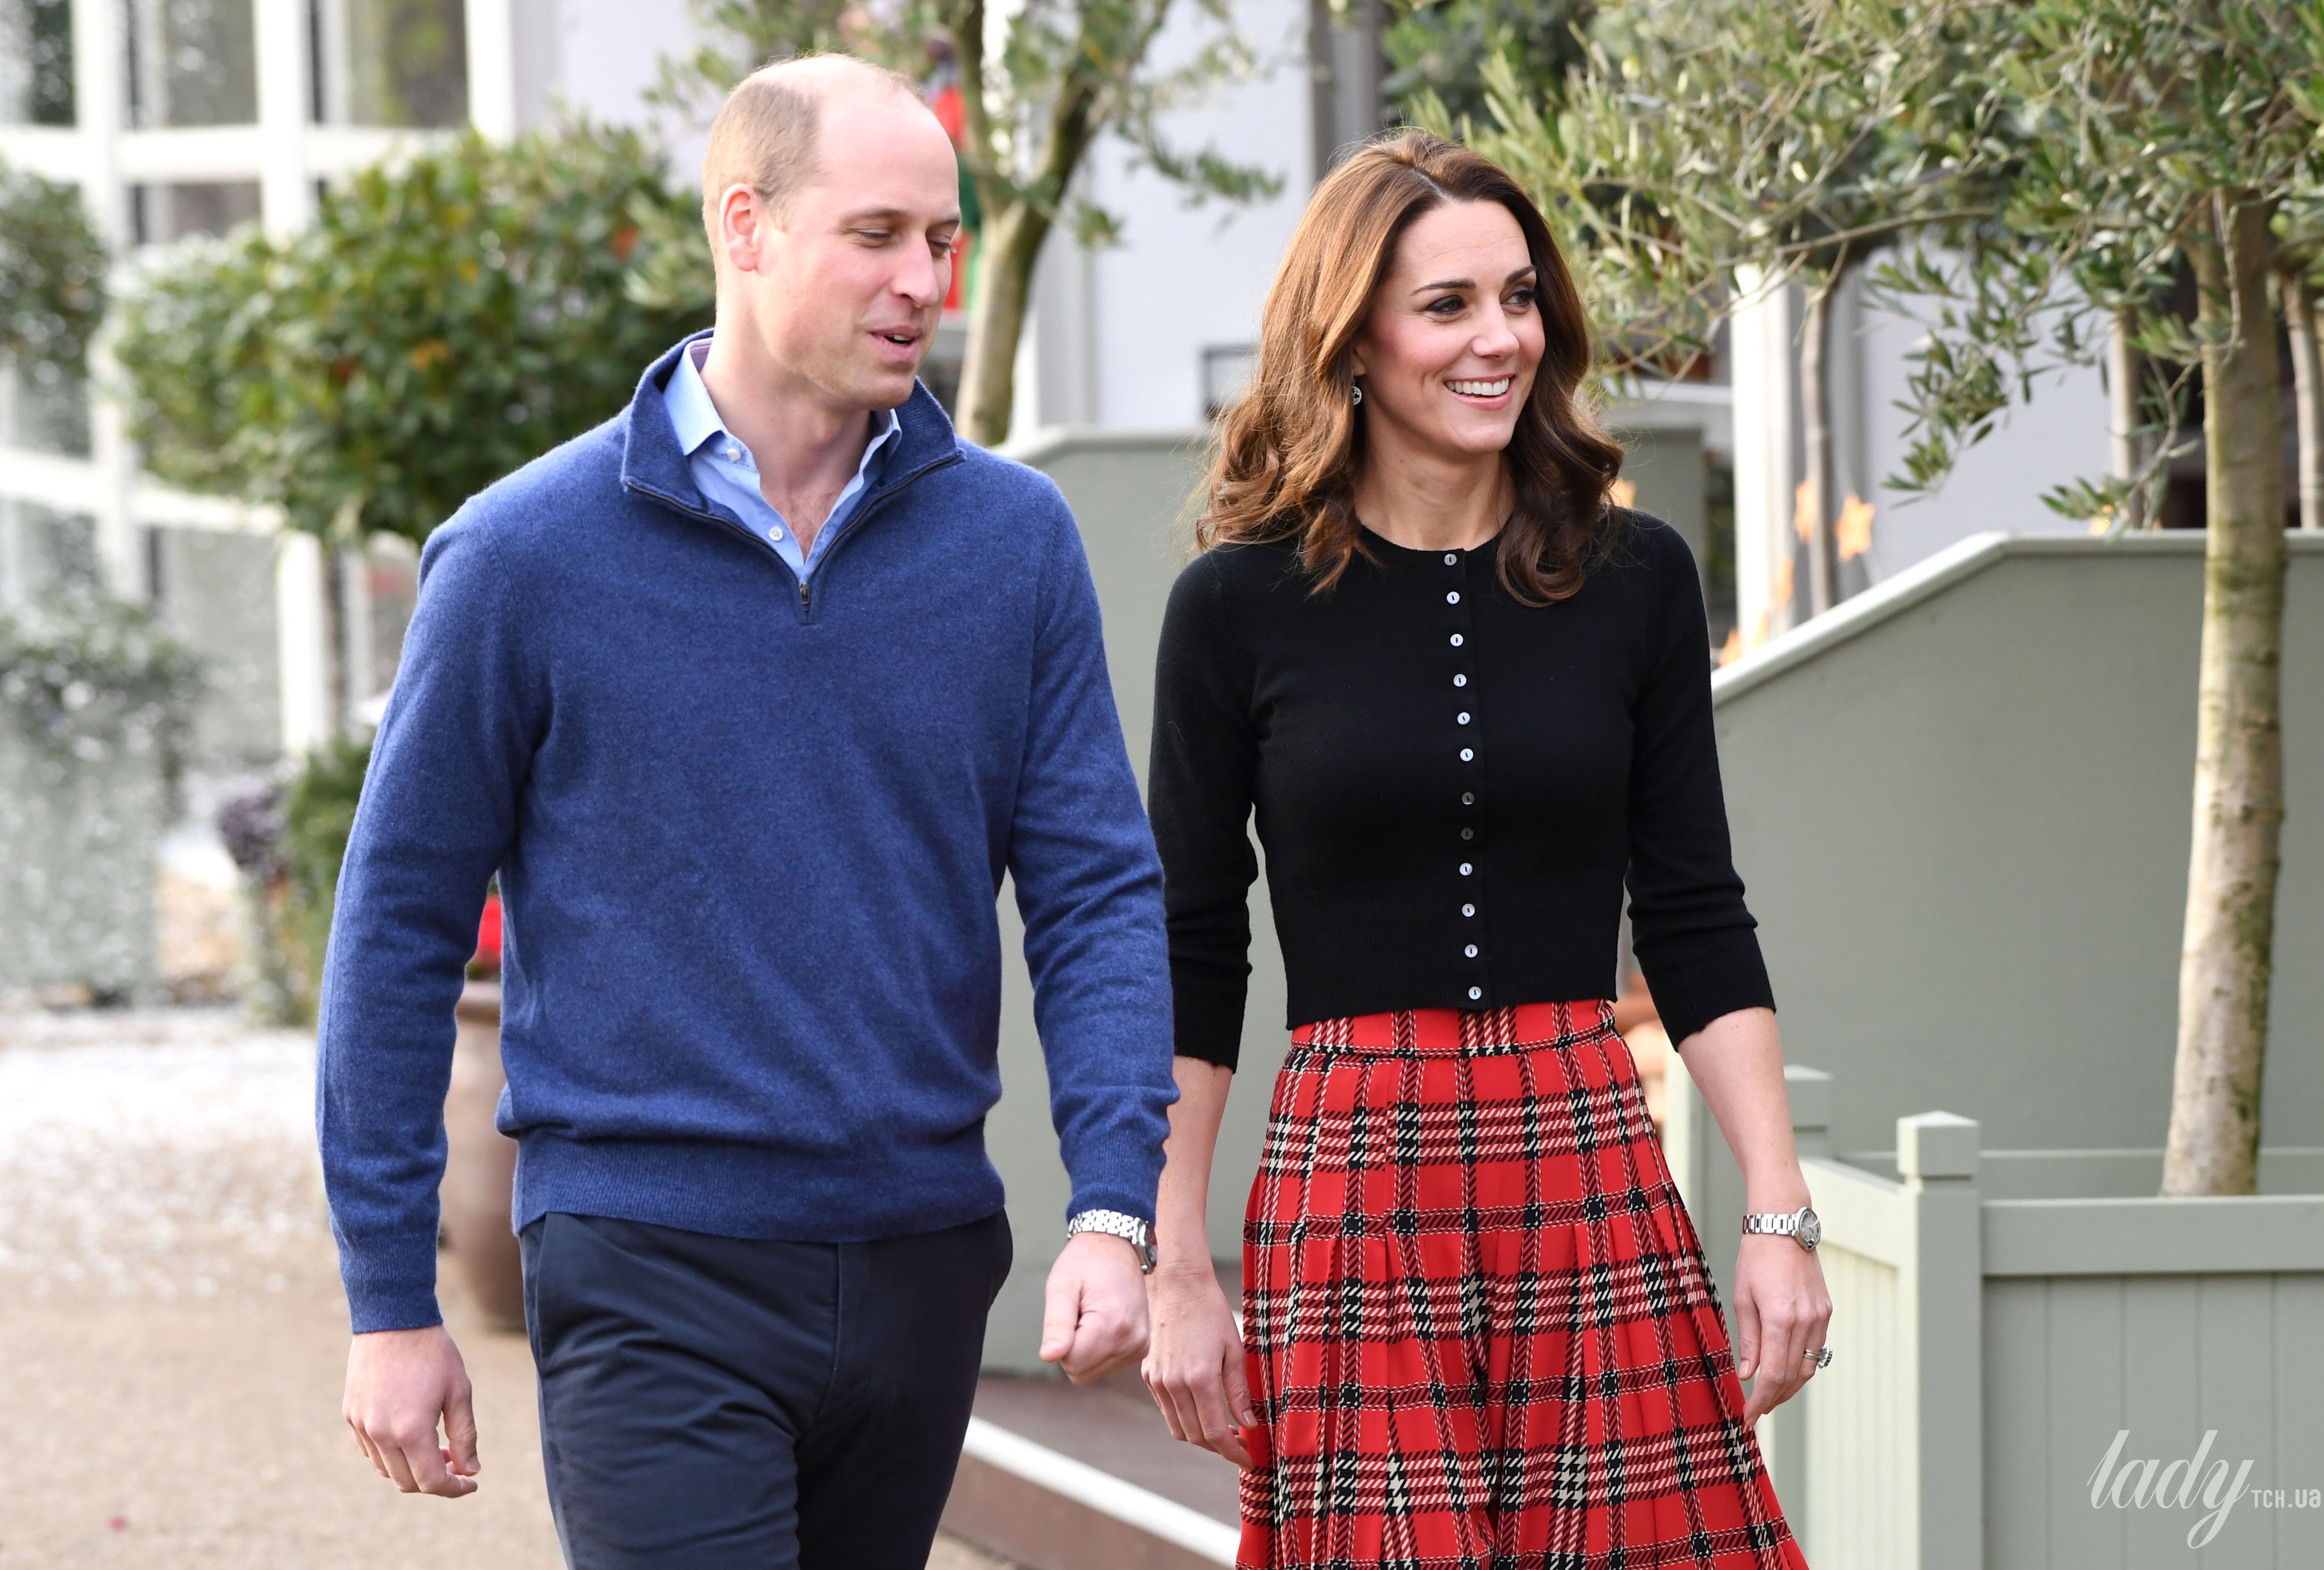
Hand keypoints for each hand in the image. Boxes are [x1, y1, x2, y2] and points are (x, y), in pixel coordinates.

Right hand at [343, 1325, 479, 1496]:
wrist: (393, 1319)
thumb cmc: (433, 1353)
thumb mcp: (460, 1392)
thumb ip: (465, 1435)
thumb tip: (471, 1471)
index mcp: (411, 1430)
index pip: (431, 1481)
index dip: (454, 1488)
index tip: (471, 1483)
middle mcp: (380, 1434)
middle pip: (407, 1482)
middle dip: (434, 1480)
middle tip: (455, 1462)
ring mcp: (361, 1425)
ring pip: (386, 1470)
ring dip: (412, 1468)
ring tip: (436, 1446)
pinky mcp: (350, 1415)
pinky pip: (370, 1451)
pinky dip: (391, 1454)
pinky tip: (410, 1435)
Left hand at [1040, 1231, 1150, 1382]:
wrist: (1116, 1246)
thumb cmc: (1085, 1262)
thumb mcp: (1061, 1285)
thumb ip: (1056, 1323)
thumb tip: (1049, 1357)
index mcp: (1113, 1325)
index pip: (1071, 1363)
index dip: (1061, 1341)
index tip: (1071, 1313)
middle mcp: (1133, 1340)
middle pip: (1081, 1372)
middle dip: (1073, 1347)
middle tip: (1080, 1313)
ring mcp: (1140, 1346)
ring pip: (1093, 1372)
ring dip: (1086, 1348)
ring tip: (1092, 1314)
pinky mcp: (1142, 1348)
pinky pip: (1107, 1366)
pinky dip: (1099, 1349)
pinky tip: (1103, 1322)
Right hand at [1142, 1262, 1255, 1468]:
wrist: (1178, 1285)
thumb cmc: (1211, 1313)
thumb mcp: (1235, 1351)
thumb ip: (1239, 1392)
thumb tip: (1249, 1425)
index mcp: (1200, 1379)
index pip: (1214, 1434)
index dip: (1233, 1453)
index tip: (1248, 1459)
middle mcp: (1174, 1384)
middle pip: (1196, 1437)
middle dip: (1219, 1449)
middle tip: (1241, 1446)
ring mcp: (1158, 1381)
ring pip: (1179, 1429)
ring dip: (1201, 1438)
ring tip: (1224, 1432)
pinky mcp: (1149, 1375)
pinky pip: (1167, 1410)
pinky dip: (1185, 1420)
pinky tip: (1202, 1410)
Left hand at [1732, 1235, 1831, 1426]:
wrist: (1784, 1227)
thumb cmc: (1756, 1258)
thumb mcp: (1742, 1298)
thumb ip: (1748, 1341)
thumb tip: (1749, 1375)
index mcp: (1780, 1318)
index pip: (1774, 1375)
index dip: (1761, 1401)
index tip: (1748, 1417)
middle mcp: (1806, 1320)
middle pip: (1793, 1377)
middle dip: (1774, 1399)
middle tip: (1755, 1411)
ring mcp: (1820, 1317)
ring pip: (1809, 1367)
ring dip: (1790, 1387)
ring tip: (1769, 1397)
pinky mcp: (1826, 1311)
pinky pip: (1816, 1349)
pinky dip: (1802, 1366)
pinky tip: (1786, 1372)